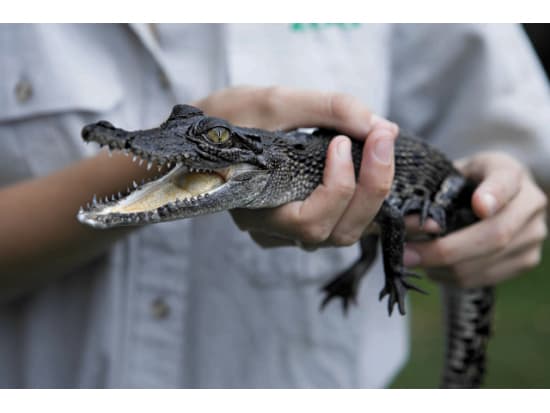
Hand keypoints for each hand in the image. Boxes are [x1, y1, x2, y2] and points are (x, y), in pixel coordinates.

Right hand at [195, 86, 398, 248]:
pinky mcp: (300, 221)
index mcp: (254, 211)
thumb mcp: (273, 102)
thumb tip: (382, 126)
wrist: (205, 133)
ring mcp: (287, 232)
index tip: (342, 141)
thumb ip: (328, 109)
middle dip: (371, 187)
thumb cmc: (228, 118)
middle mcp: (272, 231)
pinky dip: (366, 199)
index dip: (338, 186)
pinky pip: (342, 222)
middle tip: (382, 136)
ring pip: (344, 233)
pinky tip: (374, 170)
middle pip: (336, 233)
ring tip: (380, 147)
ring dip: (372, 192)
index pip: (309, 223)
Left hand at [403, 152, 547, 286]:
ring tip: (413, 260)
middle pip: (494, 236)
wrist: (497, 195)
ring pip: (485, 263)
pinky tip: (433, 268)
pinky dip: (451, 277)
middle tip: (407, 255)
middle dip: (445, 250)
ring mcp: (532, 235)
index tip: (479, 205)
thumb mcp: (453, 170)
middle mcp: (530, 204)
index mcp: (510, 172)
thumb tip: (411, 222)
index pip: (506, 182)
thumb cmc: (466, 180)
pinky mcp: (526, 260)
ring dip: (442, 268)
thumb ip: (437, 188)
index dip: (494, 195)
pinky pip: (484, 278)